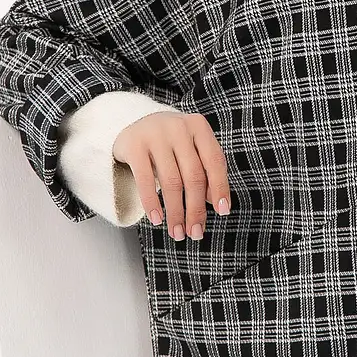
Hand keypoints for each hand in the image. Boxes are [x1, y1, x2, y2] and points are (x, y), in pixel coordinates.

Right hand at [113, 111, 230, 240]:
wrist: (134, 123)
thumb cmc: (171, 143)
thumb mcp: (191, 151)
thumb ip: (205, 171)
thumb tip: (216, 203)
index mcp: (199, 126)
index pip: (215, 161)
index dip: (220, 188)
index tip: (223, 212)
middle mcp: (179, 127)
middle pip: (193, 176)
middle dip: (196, 209)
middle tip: (195, 233)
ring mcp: (155, 134)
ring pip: (171, 181)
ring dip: (176, 212)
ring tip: (177, 232)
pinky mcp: (134, 144)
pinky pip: (144, 179)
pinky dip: (152, 202)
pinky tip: (157, 219)